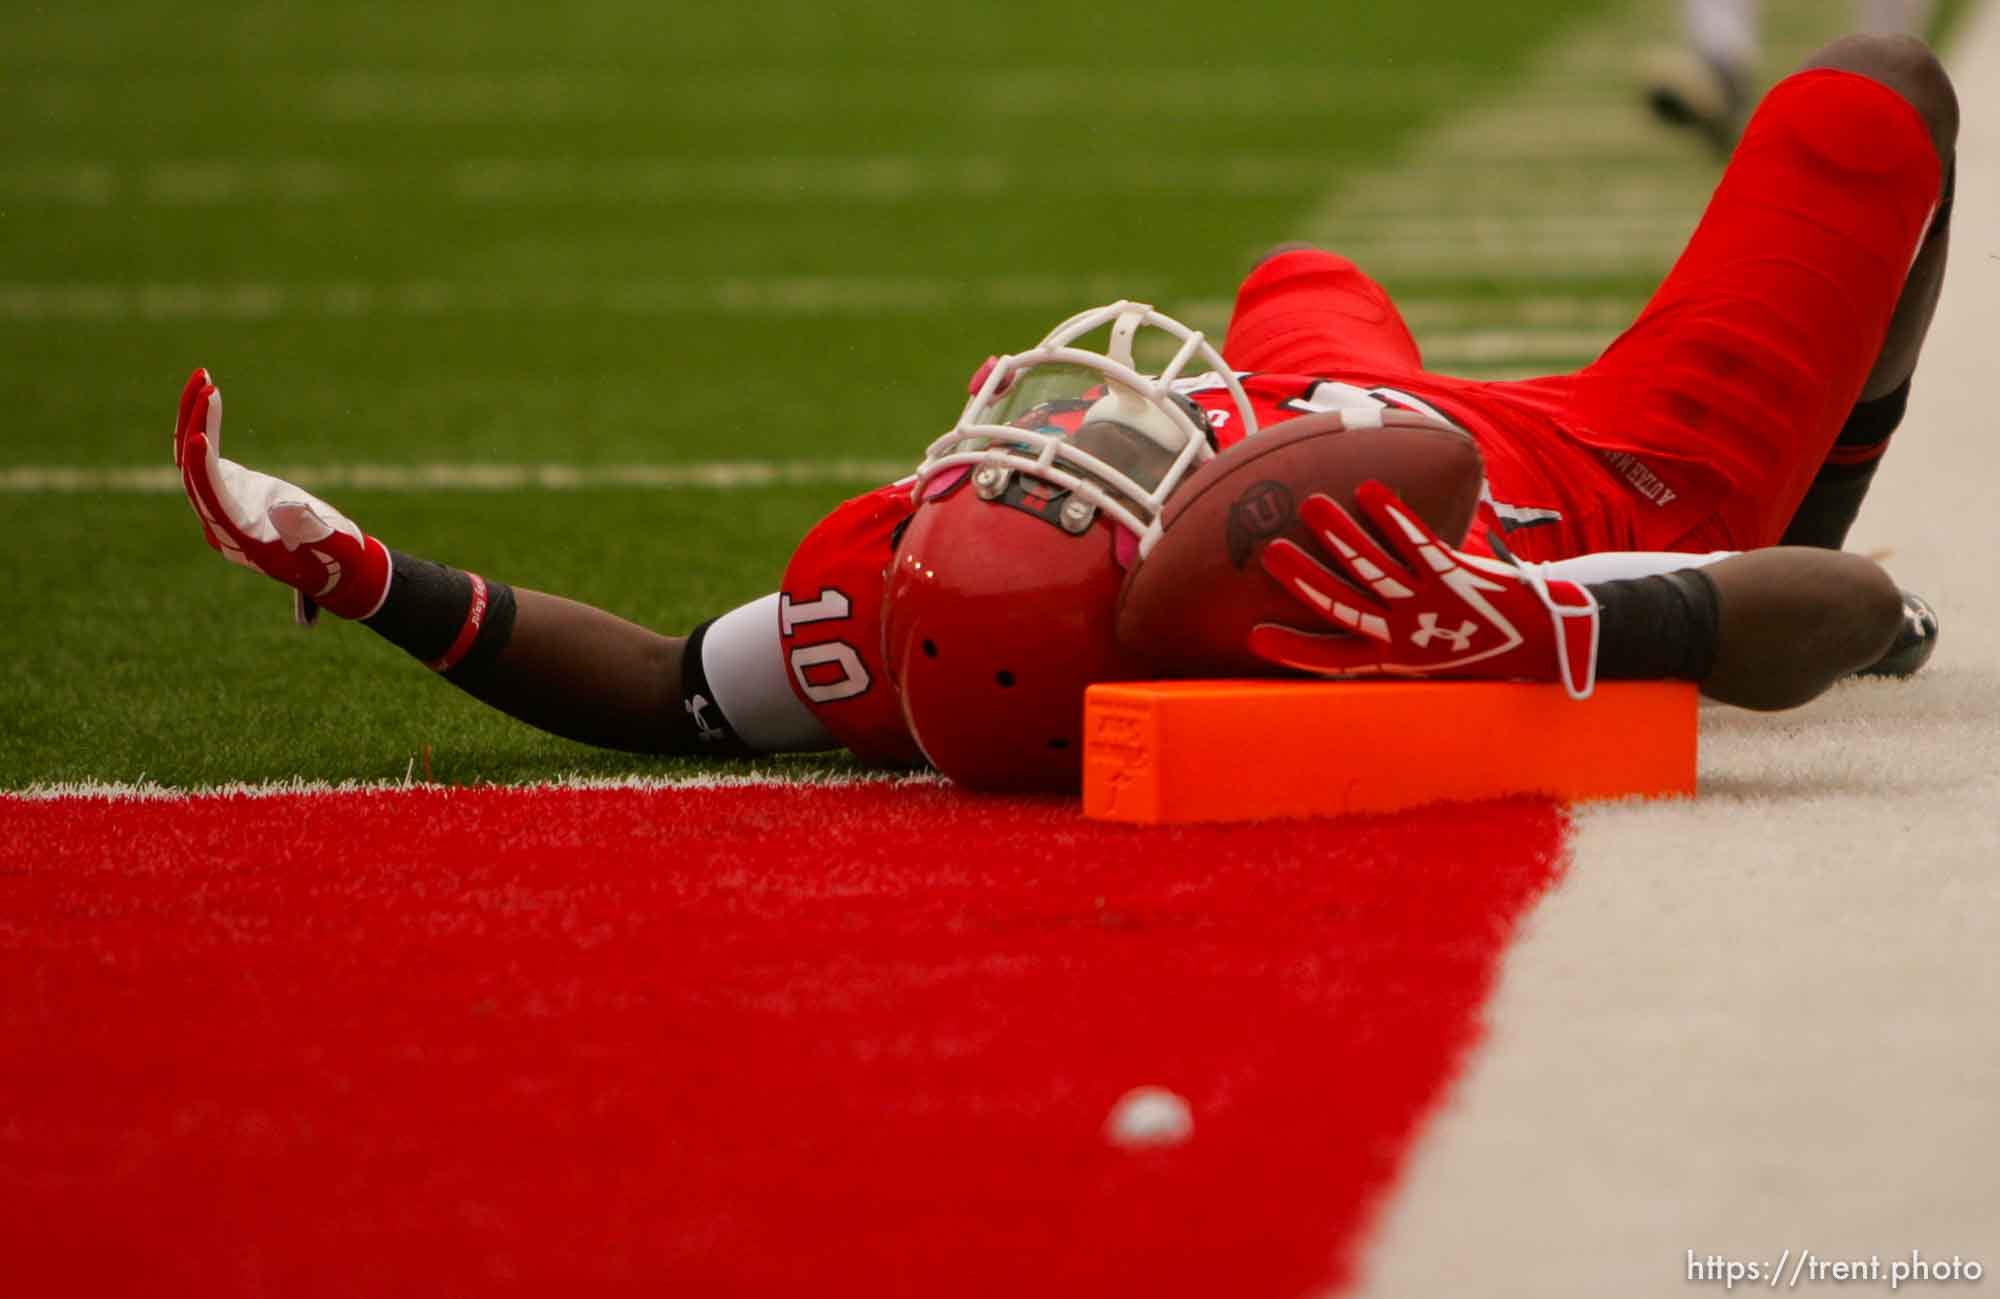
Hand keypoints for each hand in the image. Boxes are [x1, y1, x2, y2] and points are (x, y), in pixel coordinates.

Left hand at [174, 368, 390, 623]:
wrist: (336, 567)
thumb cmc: (341, 560)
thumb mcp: (338, 548)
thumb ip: (316, 530)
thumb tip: (286, 505)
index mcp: (243, 542)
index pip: (212, 502)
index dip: (202, 470)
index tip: (198, 435)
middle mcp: (221, 525)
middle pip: (193, 475)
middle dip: (196, 428)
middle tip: (206, 386)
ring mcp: (221, 508)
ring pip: (192, 462)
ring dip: (194, 419)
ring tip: (202, 377)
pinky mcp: (229, 491)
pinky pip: (205, 457)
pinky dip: (205, 425)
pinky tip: (209, 394)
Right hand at [1247, 480, 1599, 697]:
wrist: (1545, 637)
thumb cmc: (1480, 634)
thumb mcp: (1430, 640)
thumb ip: (1392, 618)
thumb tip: (1352, 573)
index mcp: (1394, 655)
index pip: (1333, 657)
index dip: (1294, 649)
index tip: (1255, 635)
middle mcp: (1406, 635)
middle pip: (1344, 606)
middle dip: (1304, 579)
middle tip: (1270, 551)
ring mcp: (1431, 606)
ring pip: (1374, 571)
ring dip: (1341, 537)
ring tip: (1311, 505)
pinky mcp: (1458, 578)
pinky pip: (1419, 544)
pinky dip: (1394, 518)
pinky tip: (1370, 490)